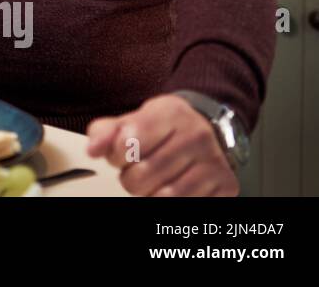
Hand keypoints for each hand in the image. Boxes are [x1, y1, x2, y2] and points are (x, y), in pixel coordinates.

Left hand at [86, 94, 238, 195]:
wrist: (207, 128)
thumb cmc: (164, 127)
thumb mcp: (133, 119)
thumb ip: (106, 132)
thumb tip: (92, 148)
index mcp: (170, 112)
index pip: (128, 142)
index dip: (116, 155)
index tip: (120, 154)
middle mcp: (196, 134)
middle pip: (143, 174)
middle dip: (130, 178)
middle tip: (136, 170)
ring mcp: (214, 160)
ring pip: (165, 196)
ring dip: (149, 193)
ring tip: (152, 180)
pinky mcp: (226, 184)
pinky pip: (187, 205)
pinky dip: (171, 201)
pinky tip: (171, 186)